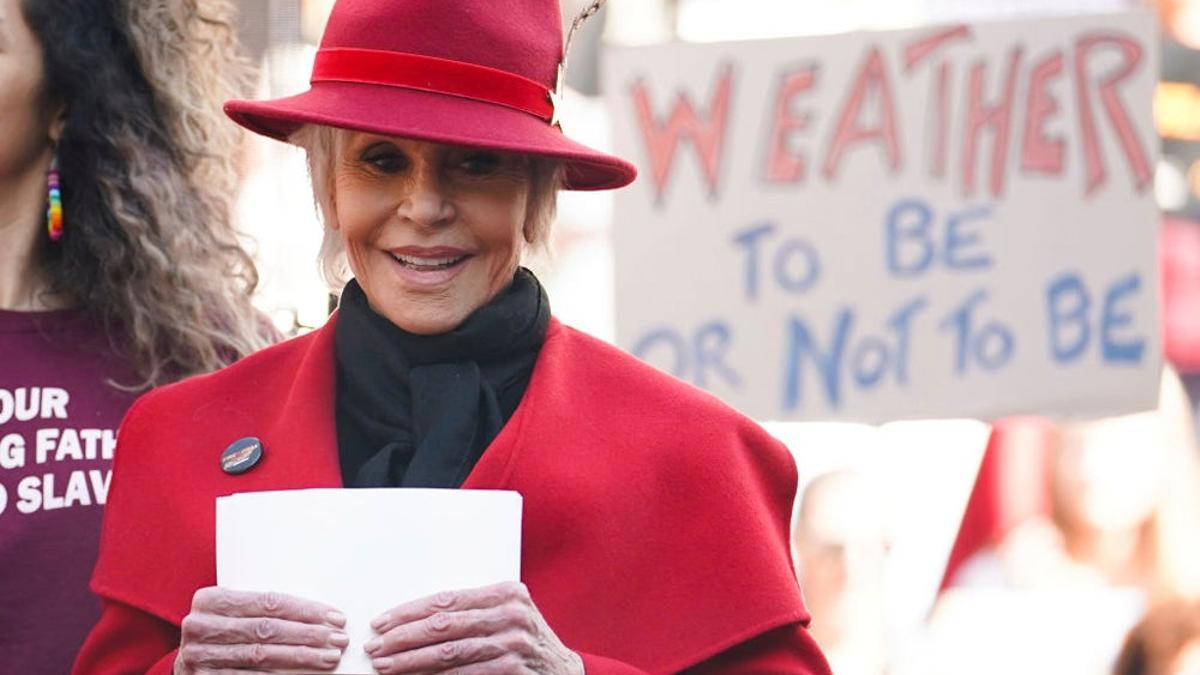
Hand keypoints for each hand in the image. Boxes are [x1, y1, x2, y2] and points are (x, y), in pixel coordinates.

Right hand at [174, 586, 348, 673]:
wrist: (189, 665)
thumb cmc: (221, 633)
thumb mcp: (233, 613)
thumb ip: (261, 609)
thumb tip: (319, 613)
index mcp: (210, 600)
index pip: (268, 602)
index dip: (305, 610)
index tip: (334, 616)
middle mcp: (201, 626)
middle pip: (267, 629)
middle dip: (308, 634)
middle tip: (338, 639)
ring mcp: (199, 656)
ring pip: (261, 656)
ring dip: (301, 657)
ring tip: (329, 657)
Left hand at [364, 581, 582, 673]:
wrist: (565, 673)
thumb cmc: (525, 642)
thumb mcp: (506, 617)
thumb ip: (471, 613)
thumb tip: (413, 622)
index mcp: (507, 593)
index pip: (447, 600)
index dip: (410, 612)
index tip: (382, 622)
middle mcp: (512, 615)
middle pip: (443, 625)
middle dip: (402, 637)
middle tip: (375, 646)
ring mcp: (513, 644)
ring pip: (448, 653)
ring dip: (410, 661)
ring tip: (385, 666)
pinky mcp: (512, 670)